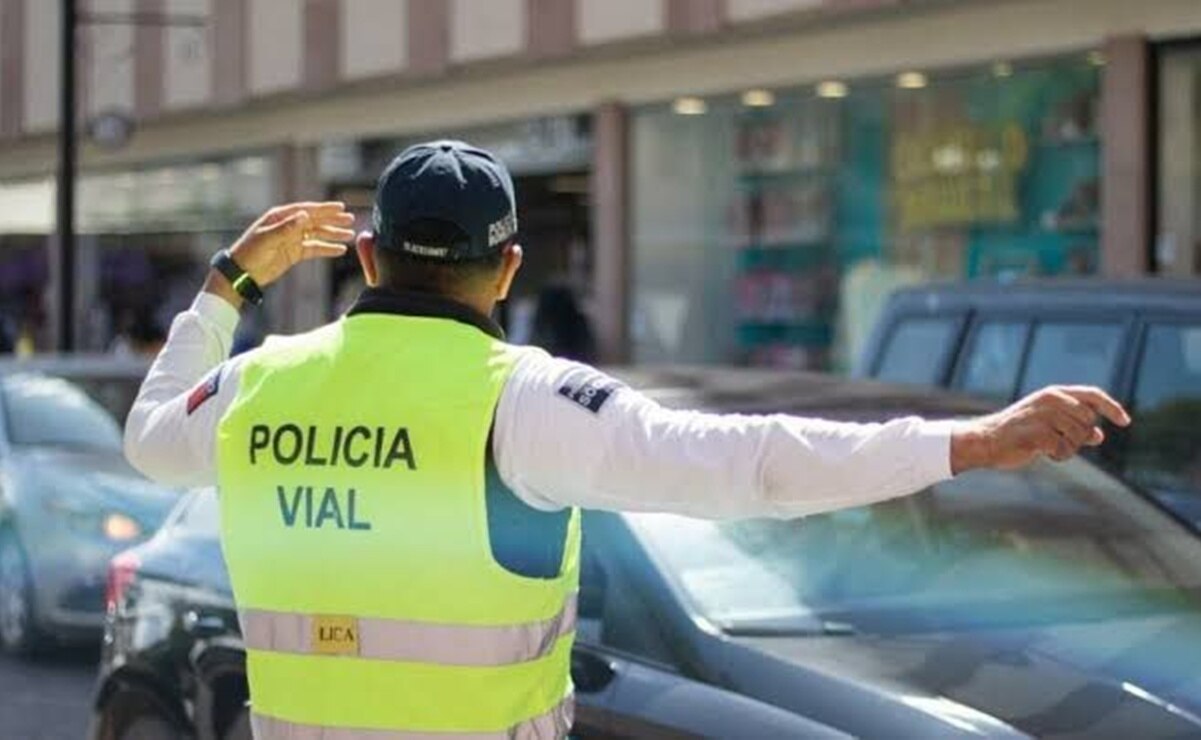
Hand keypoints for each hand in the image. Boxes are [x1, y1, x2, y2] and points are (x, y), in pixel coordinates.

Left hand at [205, 202, 355, 306]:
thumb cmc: (250, 252)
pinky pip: (314, 249)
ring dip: (333, 235)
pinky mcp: (294, 253)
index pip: (306, 210)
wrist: (241, 273)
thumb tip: (304, 215)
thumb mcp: (267, 239)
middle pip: (315, 221)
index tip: (340, 207)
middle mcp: (288, 226)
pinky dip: (327, 249)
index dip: (324, 208)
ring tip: (350, 235)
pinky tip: (340, 250)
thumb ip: (287, 228)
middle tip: (350, 220)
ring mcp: (292, 240)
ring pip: (317, 235)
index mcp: (280, 217)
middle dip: (333, 220)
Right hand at [950, 385, 1131, 473]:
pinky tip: (1043, 454)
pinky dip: (1058, 456)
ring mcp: (1044, 415)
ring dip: (1069, 448)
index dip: (1112, 408)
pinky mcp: (1038, 432)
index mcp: (1054, 393)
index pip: (1093, 396)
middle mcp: (1051, 400)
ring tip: (1049, 448)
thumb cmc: (1018, 433)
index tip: (1126, 422)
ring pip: (1079, 437)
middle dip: (1081, 437)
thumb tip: (1100, 435)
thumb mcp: (1048, 424)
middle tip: (1060, 442)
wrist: (986, 440)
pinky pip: (1064, 449)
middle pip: (1088, 422)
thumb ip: (1074, 426)